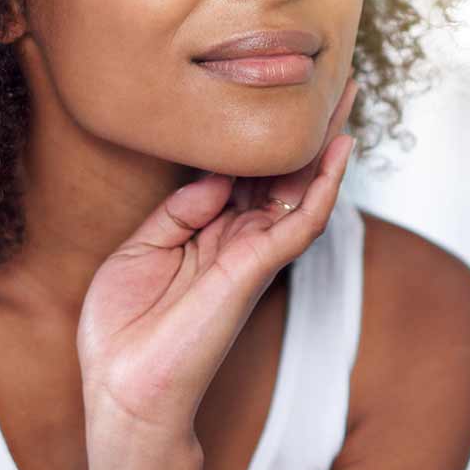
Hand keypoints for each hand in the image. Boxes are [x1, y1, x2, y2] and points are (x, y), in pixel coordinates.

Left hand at [77, 81, 358, 469]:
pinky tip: (339, 149)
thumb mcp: (138, 252)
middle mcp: (237, 241)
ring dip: (326, 143)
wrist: (122, 389)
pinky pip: (300, 221)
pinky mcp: (256, 269)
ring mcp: (251, 254)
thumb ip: (179, 211)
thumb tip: (216, 175)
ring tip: (347, 96)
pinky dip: (324, 185)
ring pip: (302, 190)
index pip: (244, 174)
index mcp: (207, 234)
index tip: (270, 89)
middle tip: (332, 80)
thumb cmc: (123, 331)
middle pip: (282, 173)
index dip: (259, 134)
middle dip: (306, 129)